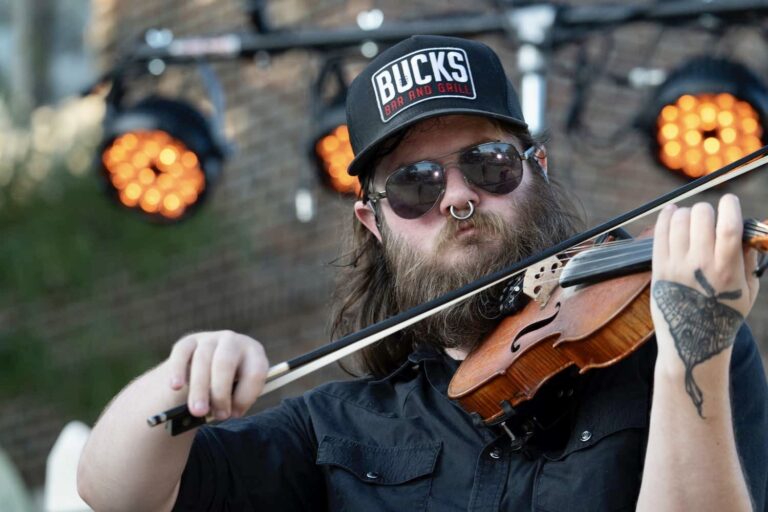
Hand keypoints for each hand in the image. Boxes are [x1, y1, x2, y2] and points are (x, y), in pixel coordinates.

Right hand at [166, 330, 269, 419]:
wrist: (211, 363)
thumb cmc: (231, 382)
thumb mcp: (240, 388)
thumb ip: (237, 399)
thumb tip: (228, 412)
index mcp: (254, 353)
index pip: (254, 373)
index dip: (245, 396)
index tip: (235, 414)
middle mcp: (233, 341)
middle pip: (225, 364)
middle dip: (220, 393)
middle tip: (218, 416)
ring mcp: (210, 338)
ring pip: (202, 360)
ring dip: (199, 389)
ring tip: (197, 411)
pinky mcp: (189, 341)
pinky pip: (182, 353)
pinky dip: (178, 370)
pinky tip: (176, 386)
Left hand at [651, 195, 758, 414]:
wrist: (691, 343)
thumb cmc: (724, 315)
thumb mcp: (749, 290)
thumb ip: (749, 258)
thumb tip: (747, 229)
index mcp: (727, 270)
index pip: (728, 226)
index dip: (730, 206)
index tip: (730, 201)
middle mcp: (700, 266)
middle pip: (701, 217)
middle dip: (708, 209)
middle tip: (710, 216)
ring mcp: (676, 266)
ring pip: (679, 221)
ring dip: (687, 212)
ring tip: (692, 218)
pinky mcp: (658, 269)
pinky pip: (659, 234)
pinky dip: (666, 217)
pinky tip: (672, 212)